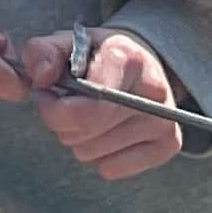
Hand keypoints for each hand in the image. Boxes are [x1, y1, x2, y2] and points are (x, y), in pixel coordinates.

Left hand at [19, 29, 191, 181]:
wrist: (141, 65)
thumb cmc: (97, 57)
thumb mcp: (66, 43)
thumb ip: (42, 52)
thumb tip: (42, 78)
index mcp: (127, 60)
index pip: (85, 110)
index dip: (52, 110)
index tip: (46, 96)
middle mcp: (153, 90)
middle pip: (85, 133)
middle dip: (63, 124)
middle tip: (68, 104)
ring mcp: (165, 120)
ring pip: (91, 154)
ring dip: (79, 140)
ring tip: (90, 115)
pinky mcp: (169, 144)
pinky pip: (109, 169)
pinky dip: (98, 157)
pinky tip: (106, 132)